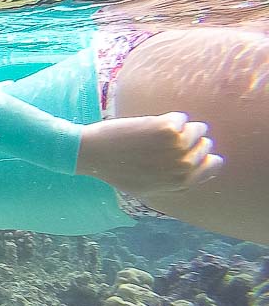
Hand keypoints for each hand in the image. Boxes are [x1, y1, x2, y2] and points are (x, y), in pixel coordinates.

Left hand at [76, 112, 223, 194]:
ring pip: (198, 128)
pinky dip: (168, 119)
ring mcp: (177, 147)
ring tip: (157, 133)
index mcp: (180, 182)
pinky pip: (181, 117)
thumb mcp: (147, 187)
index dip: (203, 155)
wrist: (93, 154)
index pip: (213, 165)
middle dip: (188, 140)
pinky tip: (149, 127)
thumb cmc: (117, 170)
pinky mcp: (168, 129)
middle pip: (205, 144)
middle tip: (162, 142)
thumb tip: (200, 172)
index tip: (187, 150)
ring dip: (180, 127)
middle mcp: (183, 167)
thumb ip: (175, 183)